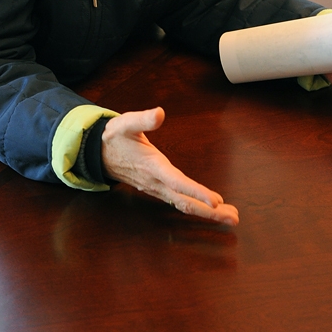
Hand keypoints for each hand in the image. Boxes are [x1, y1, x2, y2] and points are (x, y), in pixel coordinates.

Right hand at [101, 106, 238, 225]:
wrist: (97, 153)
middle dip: (209, 212)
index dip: (196, 192)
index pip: (177, 182)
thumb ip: (143, 118)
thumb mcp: (125, 122)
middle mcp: (156, 182)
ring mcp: (157, 188)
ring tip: (230, 217)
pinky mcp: (158, 189)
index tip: (216, 201)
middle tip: (233, 218)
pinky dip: (196, 208)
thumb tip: (160, 113)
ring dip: (206, 213)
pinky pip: (179, 202)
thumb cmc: (115, 136)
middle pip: (185, 201)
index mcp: (152, 166)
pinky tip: (210, 211)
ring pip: (183, 205)